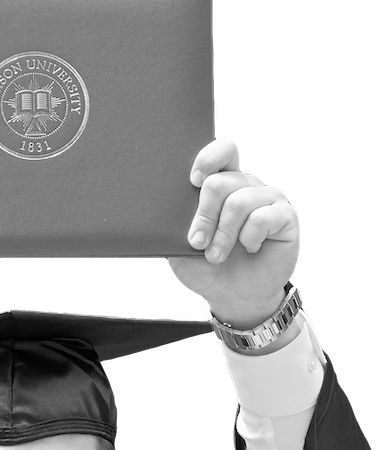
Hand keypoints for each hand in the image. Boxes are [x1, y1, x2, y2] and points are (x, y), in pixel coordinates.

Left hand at [168, 137, 299, 328]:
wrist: (233, 297)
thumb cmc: (209, 269)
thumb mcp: (181, 248)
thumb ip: (176, 225)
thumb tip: (164, 206)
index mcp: (224, 185)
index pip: (222, 152)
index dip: (208, 159)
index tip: (193, 181)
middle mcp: (247, 188)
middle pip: (221, 181)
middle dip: (204, 215)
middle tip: (198, 242)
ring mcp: (268, 201)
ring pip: (240, 201)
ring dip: (223, 234)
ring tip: (217, 255)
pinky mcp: (285, 218)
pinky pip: (263, 217)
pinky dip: (249, 238)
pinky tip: (249, 248)